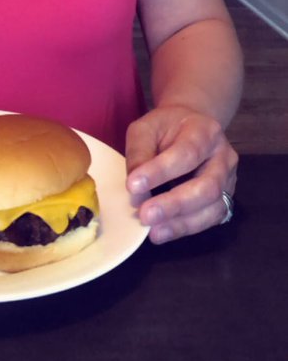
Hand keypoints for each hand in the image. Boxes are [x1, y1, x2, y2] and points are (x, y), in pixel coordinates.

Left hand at [125, 105, 237, 243]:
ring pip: (214, 208)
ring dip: (181, 223)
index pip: (186, 153)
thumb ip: (139, 153)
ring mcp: (228, 181)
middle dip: (175, 204)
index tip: (133, 185)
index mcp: (205, 131)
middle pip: (207, 186)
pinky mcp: (225, 199)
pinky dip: (186, 228)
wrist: (189, 128)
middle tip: (145, 215)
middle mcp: (224, 157)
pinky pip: (211, 219)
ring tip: (153, 231)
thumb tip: (136, 189)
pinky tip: (163, 232)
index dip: (160, 171)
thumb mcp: (146, 128)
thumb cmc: (165, 128)